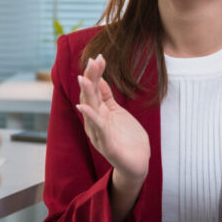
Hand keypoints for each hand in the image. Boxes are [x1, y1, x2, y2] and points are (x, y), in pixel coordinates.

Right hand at [76, 55, 149, 184]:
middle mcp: (95, 122)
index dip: (95, 74)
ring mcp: (99, 134)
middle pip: (89, 97)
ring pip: (90, 111)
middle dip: (90, 78)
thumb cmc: (127, 139)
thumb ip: (107, 98)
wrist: (137, 164)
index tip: (98, 57)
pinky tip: (84, 107)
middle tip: (91, 61)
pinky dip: (90, 117)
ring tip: (84, 78)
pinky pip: (97, 129)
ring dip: (87, 94)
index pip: (94, 90)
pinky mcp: (106, 146)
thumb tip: (98, 79)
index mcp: (99, 113)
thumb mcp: (118, 113)